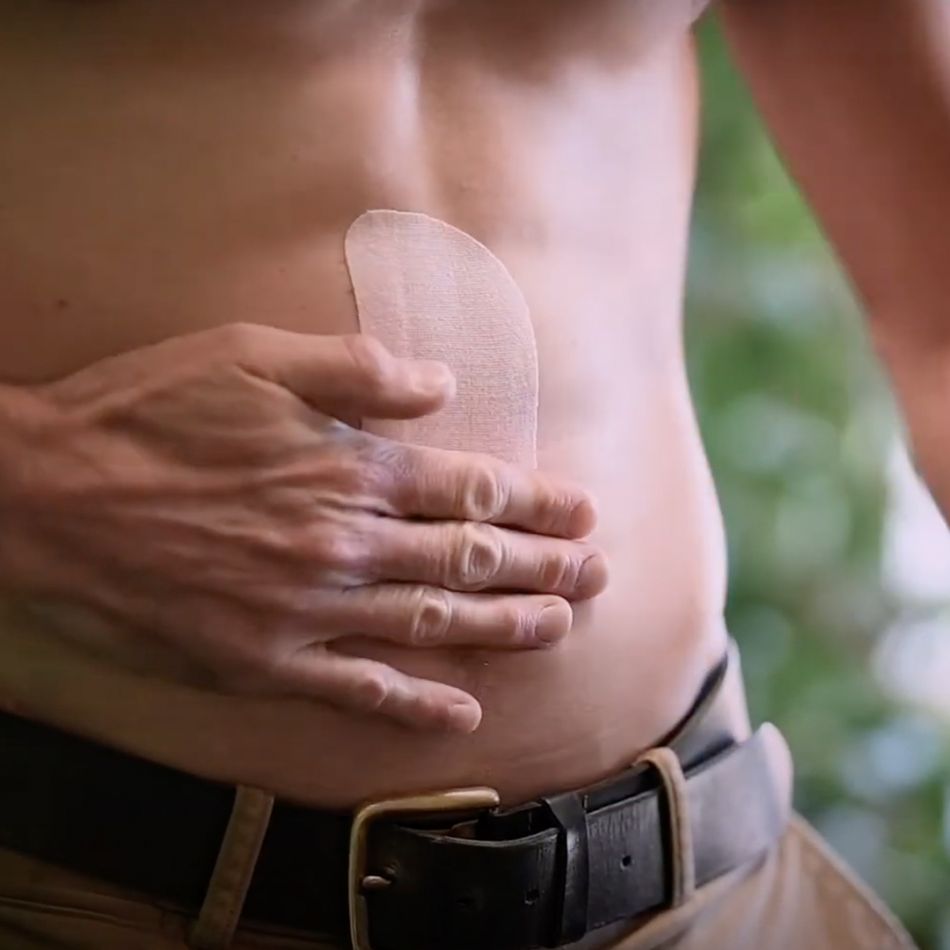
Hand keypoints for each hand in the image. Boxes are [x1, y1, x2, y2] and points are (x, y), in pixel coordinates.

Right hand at [0, 325, 605, 731]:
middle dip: (544, 566)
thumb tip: (440, 382)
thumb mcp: (253, 355)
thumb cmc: (149, 412)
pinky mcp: (264, 658)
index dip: (535, 501)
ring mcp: (307, 608)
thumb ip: (357, 370)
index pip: (469, 489)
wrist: (51, 495)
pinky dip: (412, 704)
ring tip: (560, 627)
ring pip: (431, 624)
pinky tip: (461, 714)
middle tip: (599, 574)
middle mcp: (343, 542)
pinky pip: (354, 688)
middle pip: (467, 560)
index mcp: (346, 467)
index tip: (583, 509)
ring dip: (505, 629)